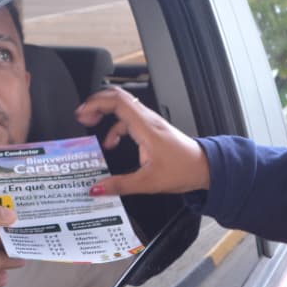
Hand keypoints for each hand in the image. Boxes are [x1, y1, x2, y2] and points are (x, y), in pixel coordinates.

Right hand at [75, 87, 209, 195]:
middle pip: (118, 98)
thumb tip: (97, 188)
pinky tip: (112, 142)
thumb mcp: (148, 182)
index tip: (82, 113)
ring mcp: (151, 123)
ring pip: (124, 108)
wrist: (205, 168)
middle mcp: (148, 120)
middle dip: (96, 103)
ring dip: (105, 114)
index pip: (117, 101)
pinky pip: (129, 120)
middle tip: (82, 116)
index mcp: (145, 127)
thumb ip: (120, 185)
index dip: (95, 102)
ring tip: (92, 126)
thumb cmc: (184, 169)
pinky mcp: (153, 130)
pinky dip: (116, 127)